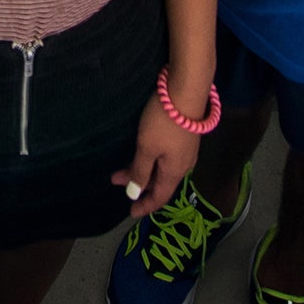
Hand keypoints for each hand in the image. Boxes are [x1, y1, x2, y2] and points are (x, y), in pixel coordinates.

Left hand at [113, 93, 199, 216]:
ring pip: (161, 169)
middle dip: (138, 184)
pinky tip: (143, 153)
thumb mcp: (147, 147)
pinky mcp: (184, 136)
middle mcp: (183, 165)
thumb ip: (141, 171)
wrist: (187, 91)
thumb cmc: (163, 122)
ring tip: (123, 167)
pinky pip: (166, 158)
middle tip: (117, 181)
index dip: (145, 206)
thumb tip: (135, 194)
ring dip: (142, 170)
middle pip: (160, 183)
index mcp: (174, 172)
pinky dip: (151, 161)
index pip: (159, 197)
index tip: (131, 213)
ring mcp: (185, 150)